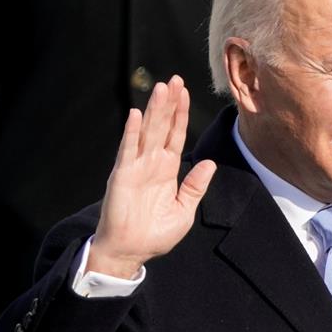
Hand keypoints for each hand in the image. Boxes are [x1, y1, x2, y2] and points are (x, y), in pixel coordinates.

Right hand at [90, 75, 215, 277]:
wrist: (132, 252)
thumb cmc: (155, 234)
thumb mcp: (185, 210)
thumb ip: (195, 186)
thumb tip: (209, 162)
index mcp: (167, 171)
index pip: (175, 136)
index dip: (181, 115)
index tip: (186, 92)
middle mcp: (151, 164)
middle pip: (162, 127)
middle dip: (170, 104)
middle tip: (176, 79)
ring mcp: (136, 168)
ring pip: (148, 132)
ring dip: (154, 110)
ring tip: (162, 88)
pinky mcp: (122, 176)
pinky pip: (128, 150)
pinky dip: (133, 132)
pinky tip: (137, 114)